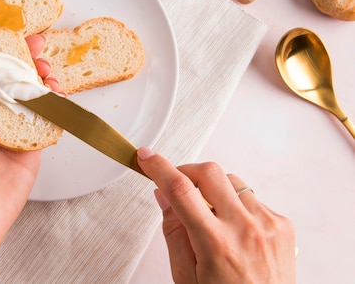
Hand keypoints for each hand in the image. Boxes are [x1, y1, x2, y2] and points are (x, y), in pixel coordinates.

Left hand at [0, 36, 57, 282]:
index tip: (4, 37)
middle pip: (9, 83)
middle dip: (23, 62)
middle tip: (36, 45)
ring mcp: (10, 134)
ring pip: (29, 99)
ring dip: (40, 81)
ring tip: (47, 69)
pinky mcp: (29, 151)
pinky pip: (43, 125)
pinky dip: (53, 108)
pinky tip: (56, 95)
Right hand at [136, 147, 295, 283]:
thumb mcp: (186, 275)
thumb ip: (173, 231)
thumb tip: (163, 195)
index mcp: (216, 244)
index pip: (180, 190)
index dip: (159, 167)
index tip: (146, 157)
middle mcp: (245, 229)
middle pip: (209, 172)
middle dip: (186, 171)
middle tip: (176, 184)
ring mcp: (268, 224)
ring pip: (232, 181)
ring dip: (214, 190)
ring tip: (210, 217)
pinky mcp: (282, 224)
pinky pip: (252, 197)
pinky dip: (236, 205)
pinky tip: (233, 229)